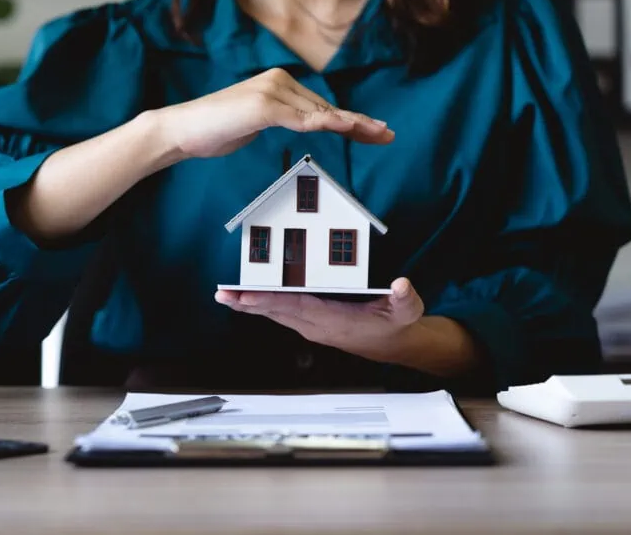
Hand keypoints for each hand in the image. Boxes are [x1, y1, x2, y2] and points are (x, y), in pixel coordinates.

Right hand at [156, 67, 394, 159]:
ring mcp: (271, 92)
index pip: (320, 106)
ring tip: (376, 132)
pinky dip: (326, 122)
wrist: (181, 130)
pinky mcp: (263, 105)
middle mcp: (278, 82)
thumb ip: (279, 119)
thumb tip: (302, 125)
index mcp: (277, 84)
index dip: (350, 120)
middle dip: (359, 123)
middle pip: (326, 107)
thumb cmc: (213, 130)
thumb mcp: (254, 124)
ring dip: (351, 123)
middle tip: (387, 134)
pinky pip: (301, 118)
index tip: (373, 131)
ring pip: (319, 111)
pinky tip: (347, 127)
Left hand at [214, 278, 424, 364]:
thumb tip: (401, 285)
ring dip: (249, 305)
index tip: (248, 296)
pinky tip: (243, 299)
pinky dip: (260, 305)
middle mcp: (317, 325)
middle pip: (278, 312)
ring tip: (224, 296)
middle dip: (249, 303)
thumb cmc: (396, 324)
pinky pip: (280, 313)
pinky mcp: (309, 323)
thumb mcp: (407, 310)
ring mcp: (311, 326)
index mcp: (335, 320)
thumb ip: (405, 298)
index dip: (272, 301)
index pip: (298, 307)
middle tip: (223, 295)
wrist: (394, 344)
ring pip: (275, 314)